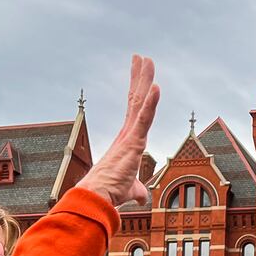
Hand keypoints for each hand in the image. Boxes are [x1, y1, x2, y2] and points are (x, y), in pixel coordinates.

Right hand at [76, 56, 159, 206]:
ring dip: (144, 80)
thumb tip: (142, 197)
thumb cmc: (110, 193)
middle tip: (141, 57)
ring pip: (139, 102)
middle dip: (139, 77)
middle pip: (136, 99)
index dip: (138, 92)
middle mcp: (127, 134)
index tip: (139, 75)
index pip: (135, 111)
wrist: (98, 198)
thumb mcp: (131, 189)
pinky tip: (156, 86)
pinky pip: (144, 118)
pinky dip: (150, 103)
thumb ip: (138, 190)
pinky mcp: (133, 142)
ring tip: (146, 59)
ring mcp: (130, 136)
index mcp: (128, 140)